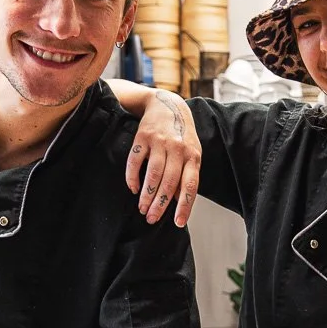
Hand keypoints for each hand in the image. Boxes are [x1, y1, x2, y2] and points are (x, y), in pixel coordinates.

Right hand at [125, 90, 201, 226]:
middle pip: (169, 182)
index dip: (184, 205)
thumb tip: (178, 201)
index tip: (178, 222)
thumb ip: (187, 174)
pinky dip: (133, 177)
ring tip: (142, 209)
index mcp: (193, 156)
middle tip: (151, 219)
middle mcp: (178, 149)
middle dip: (160, 204)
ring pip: (153, 174)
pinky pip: (135, 161)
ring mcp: (160, 142)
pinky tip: (133, 189)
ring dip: (146, 195)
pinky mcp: (142, 137)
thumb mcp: (191, 152)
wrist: (167, 104)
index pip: (190, 185)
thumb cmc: (182, 135)